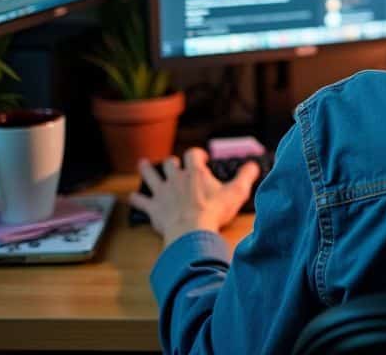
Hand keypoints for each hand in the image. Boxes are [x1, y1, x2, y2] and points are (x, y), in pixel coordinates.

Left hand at [129, 148, 259, 246]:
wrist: (192, 231)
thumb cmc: (214, 211)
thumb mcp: (236, 192)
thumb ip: (246, 176)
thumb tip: (254, 164)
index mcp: (195, 173)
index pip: (193, 155)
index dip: (197, 154)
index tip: (201, 157)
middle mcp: (176, 178)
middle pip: (170, 163)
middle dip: (172, 162)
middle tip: (173, 163)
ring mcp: (163, 192)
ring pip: (151, 176)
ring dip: (147, 170)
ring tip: (142, 164)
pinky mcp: (154, 208)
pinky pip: (141, 201)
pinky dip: (137, 199)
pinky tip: (132, 197)